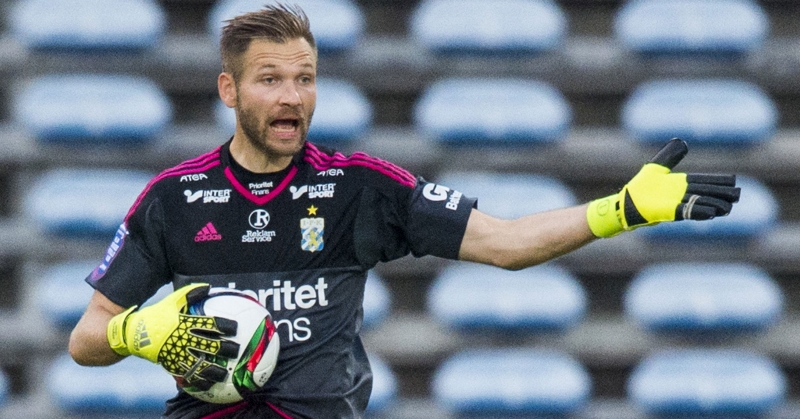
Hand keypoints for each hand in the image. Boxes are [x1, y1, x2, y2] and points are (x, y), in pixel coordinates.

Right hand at [107, 283, 238, 389]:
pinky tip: (208, 384)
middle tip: (236, 350)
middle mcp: (183, 338)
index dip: (224, 325)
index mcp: (185, 322)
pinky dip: (198, 380)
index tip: (235, 327)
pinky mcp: (171, 364)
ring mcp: (177, 353)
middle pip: (210, 345)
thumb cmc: (155, 315)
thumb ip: (190, 293)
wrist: (132, 334)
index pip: (210, 323)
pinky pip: (187, 374)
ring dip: (214, 369)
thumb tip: (208, 286)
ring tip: (225, 373)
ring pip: (200, 363)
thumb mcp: (171, 301)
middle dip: (225, 349)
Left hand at [587, 138, 740, 237]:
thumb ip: (669, 157)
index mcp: (680, 184)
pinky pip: (685, 212)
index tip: (733, 180)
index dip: (717, 182)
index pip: (703, 181)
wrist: (624, 204)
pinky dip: (697, 211)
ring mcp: (674, 205)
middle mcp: (680, 195)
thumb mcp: (655, 169)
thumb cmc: (639, 189)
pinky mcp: (666, 213)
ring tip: (728, 207)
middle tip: (737, 196)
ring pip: (698, 204)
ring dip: (713, 205)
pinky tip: (710, 213)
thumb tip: (682, 142)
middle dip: (721, 194)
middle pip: (705, 193)